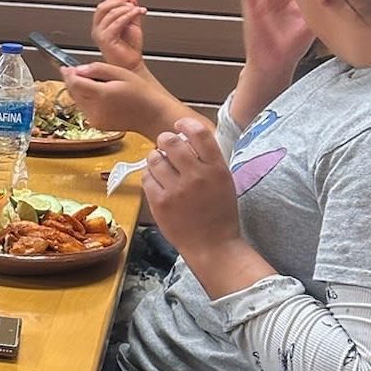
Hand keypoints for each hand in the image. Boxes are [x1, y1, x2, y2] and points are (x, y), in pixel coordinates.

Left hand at [66, 61, 179, 138]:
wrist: (152, 116)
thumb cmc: (142, 94)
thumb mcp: (121, 73)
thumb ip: (97, 69)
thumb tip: (78, 69)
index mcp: (102, 95)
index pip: (74, 83)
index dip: (68, 74)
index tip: (67, 67)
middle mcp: (96, 110)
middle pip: (73, 92)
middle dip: (73, 81)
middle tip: (77, 72)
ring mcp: (95, 119)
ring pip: (77, 101)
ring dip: (79, 91)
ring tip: (94, 84)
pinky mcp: (97, 125)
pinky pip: (84, 109)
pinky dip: (86, 101)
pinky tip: (99, 96)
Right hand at [92, 0, 147, 70]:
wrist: (132, 65)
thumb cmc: (130, 50)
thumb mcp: (132, 24)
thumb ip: (131, 11)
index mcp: (102, 25)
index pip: (104, 6)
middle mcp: (98, 29)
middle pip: (103, 7)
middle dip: (119, 1)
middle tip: (131, 2)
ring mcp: (100, 34)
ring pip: (110, 13)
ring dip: (126, 8)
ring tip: (137, 9)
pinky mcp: (106, 40)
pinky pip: (116, 23)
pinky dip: (127, 16)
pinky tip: (136, 13)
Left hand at [142, 117, 242, 263]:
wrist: (213, 246)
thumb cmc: (219, 214)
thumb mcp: (224, 182)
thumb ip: (208, 160)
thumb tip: (186, 137)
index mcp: (216, 169)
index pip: (199, 133)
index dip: (186, 123)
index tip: (179, 124)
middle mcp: (197, 176)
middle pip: (172, 142)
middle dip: (165, 140)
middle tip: (165, 145)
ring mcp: (177, 190)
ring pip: (155, 158)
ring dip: (155, 157)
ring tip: (161, 165)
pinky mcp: (160, 202)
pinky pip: (146, 178)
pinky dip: (150, 176)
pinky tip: (158, 182)